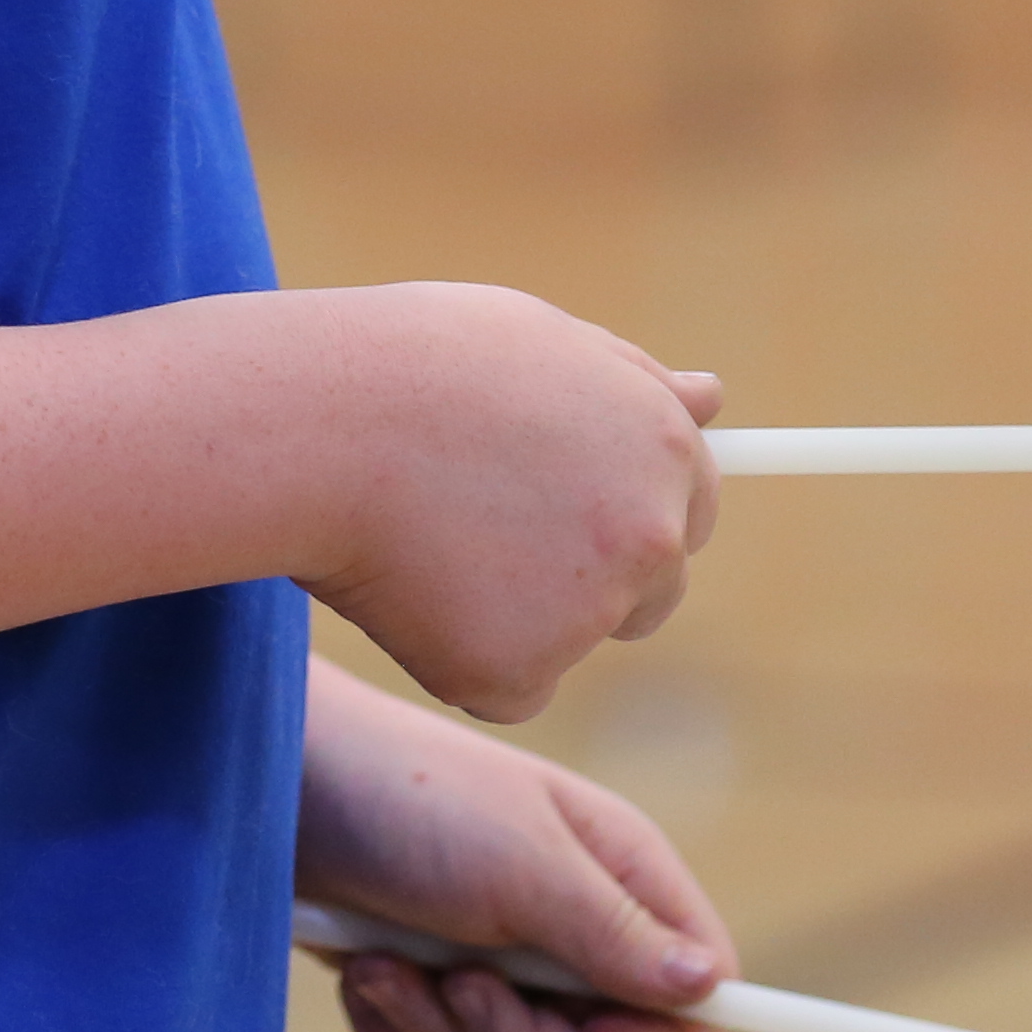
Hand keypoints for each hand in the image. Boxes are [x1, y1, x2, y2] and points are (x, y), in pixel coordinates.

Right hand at [290, 282, 718, 720]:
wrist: (319, 425)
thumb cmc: (414, 364)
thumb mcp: (538, 341)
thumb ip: (631, 380)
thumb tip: (712, 400)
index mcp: (663, 449)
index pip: (690, 511)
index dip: (623, 515)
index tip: (568, 519)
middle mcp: (648, 537)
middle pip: (649, 597)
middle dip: (583, 582)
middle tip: (479, 534)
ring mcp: (590, 613)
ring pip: (566, 644)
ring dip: (514, 620)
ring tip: (422, 543)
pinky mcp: (519, 672)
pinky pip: (505, 690)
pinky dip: (460, 663)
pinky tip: (405, 598)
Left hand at [294, 661, 734, 1031]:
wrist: (274, 782)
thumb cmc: (406, 798)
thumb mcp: (520, 863)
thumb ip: (613, 932)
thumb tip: (710, 987)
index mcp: (618, 877)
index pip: (696, 989)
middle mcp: (570, 923)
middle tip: (463, 988)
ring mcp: (498, 959)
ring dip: (442, 1030)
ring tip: (387, 964)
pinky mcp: (428, 985)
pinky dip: (396, 1031)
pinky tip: (363, 973)